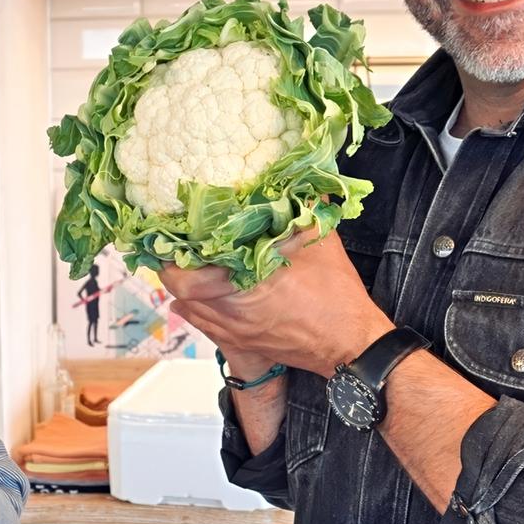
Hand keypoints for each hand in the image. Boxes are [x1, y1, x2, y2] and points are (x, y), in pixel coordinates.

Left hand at [160, 228, 394, 377]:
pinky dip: (199, 306)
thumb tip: (294, 180)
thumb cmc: (335, 297)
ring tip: (192, 262)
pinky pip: (207, 325)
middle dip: (176, 267)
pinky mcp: (243, 343)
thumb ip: (300, 209)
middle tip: (182, 244)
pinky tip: (205, 290)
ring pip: (191, 311)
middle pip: (180, 294)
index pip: (185, 277)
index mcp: (243, 288)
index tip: (175, 233)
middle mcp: (231, 315)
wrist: (350, 343)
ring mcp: (235, 333)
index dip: (173, 256)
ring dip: (186, 287)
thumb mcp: (318, 243)